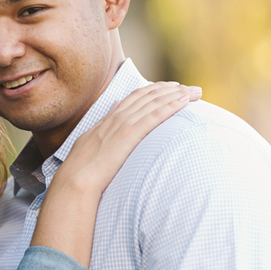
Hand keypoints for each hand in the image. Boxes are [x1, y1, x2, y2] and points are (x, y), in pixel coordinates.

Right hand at [56, 82, 200, 195]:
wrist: (74, 181)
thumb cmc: (81, 170)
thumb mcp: (91, 142)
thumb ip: (104, 124)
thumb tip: (114, 106)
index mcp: (107, 120)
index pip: (135, 98)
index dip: (154, 90)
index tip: (171, 87)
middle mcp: (116, 118)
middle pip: (148, 95)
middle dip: (171, 89)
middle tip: (191, 87)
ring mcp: (122, 125)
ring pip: (154, 102)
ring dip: (177, 94)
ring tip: (195, 91)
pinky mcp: (129, 135)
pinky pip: (153, 116)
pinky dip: (170, 106)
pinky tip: (184, 101)